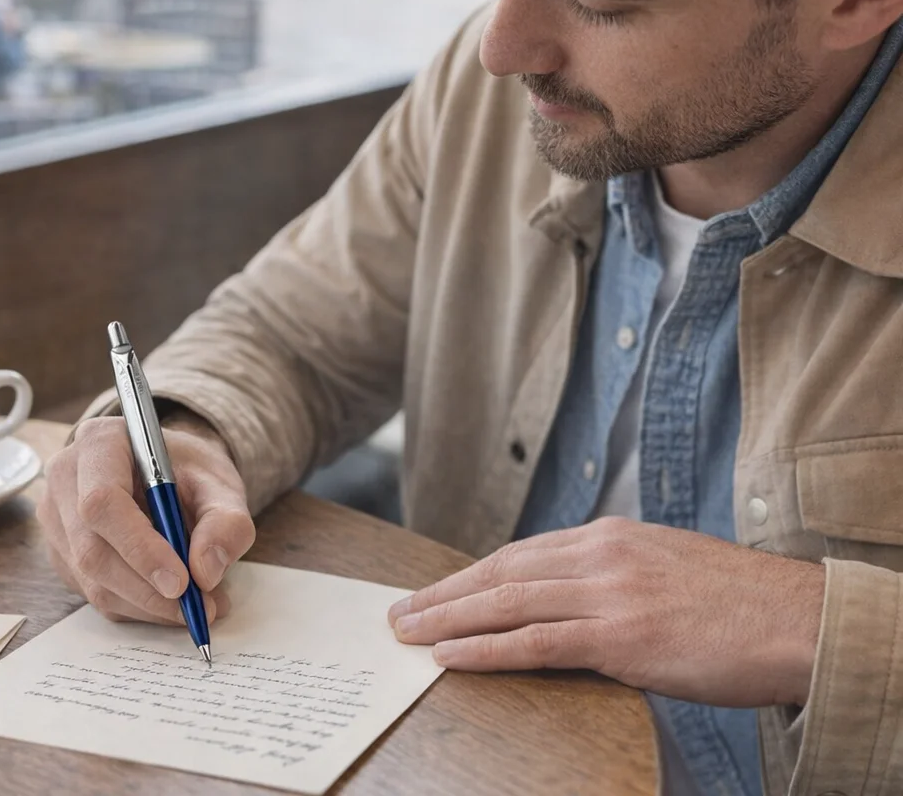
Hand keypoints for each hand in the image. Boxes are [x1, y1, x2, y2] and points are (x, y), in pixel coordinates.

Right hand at [38, 413, 254, 626]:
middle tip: (200, 607)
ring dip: (147, 603)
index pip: (102, 501)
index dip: (139, 547)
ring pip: (92, 579)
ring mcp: (57, 519)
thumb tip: (206, 570)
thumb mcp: (221, 485)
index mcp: (100, 443)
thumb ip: (224, 521)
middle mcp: (66, 479)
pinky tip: (171, 601)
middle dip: (148, 587)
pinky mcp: (62, 554)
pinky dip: (138, 606)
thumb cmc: (191, 473)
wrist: (172, 475)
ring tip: (199, 605)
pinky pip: (94, 593)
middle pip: (92, 548)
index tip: (182, 582)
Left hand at [388, 517, 825, 707]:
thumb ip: (610, 574)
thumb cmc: (733, 602)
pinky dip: (487, 648)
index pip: (519, 554)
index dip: (470, 575)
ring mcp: (608, 592)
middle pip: (501, 571)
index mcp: (608, 536)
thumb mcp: (661, 567)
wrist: (794, 618)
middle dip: (444, 593)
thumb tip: (566, 597)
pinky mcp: (621, 634)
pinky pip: (536, 640)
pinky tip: (450, 656)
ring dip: (448, 618)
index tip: (436, 591)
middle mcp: (599, 554)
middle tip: (399, 612)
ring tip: (407, 634)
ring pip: (507, 601)